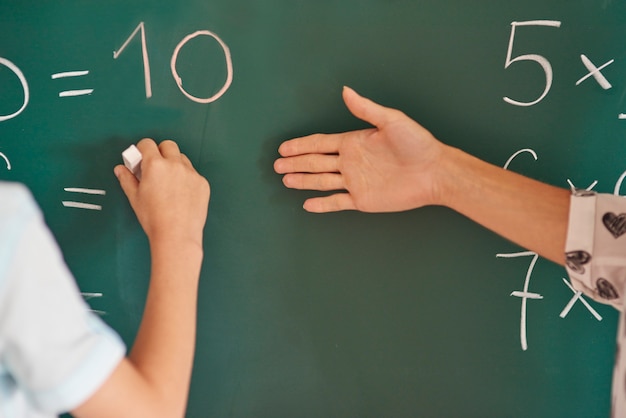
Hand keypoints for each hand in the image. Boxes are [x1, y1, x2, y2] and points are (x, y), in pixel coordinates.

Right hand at [114, 138, 209, 247]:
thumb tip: (121, 169)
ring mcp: (191, 173)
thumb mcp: (135, 198)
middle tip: (155, 168)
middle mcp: (175, 165)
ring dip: (175, 164)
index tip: (141, 158)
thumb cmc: (154, 219)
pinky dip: (186, 179)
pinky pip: (193, 174)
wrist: (177, 235)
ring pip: (182, 159)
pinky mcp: (202, 183)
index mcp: (155, 165)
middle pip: (168, 145)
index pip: (147, 144)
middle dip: (160, 152)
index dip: (142, 149)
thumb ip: (127, 179)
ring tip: (169, 183)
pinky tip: (181, 194)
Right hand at [274, 87, 446, 212]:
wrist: (434, 172)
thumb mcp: (391, 121)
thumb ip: (366, 109)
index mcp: (354, 142)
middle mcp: (351, 162)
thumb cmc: (417, 144)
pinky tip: (308, 204)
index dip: (301, 145)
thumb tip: (346, 90)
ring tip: (285, 180)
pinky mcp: (363, 200)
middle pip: (316, 162)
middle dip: (296, 163)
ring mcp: (355, 181)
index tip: (284, 148)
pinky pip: (337, 202)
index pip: (320, 143)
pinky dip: (322, 204)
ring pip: (322, 181)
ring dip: (303, 181)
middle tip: (276, 165)